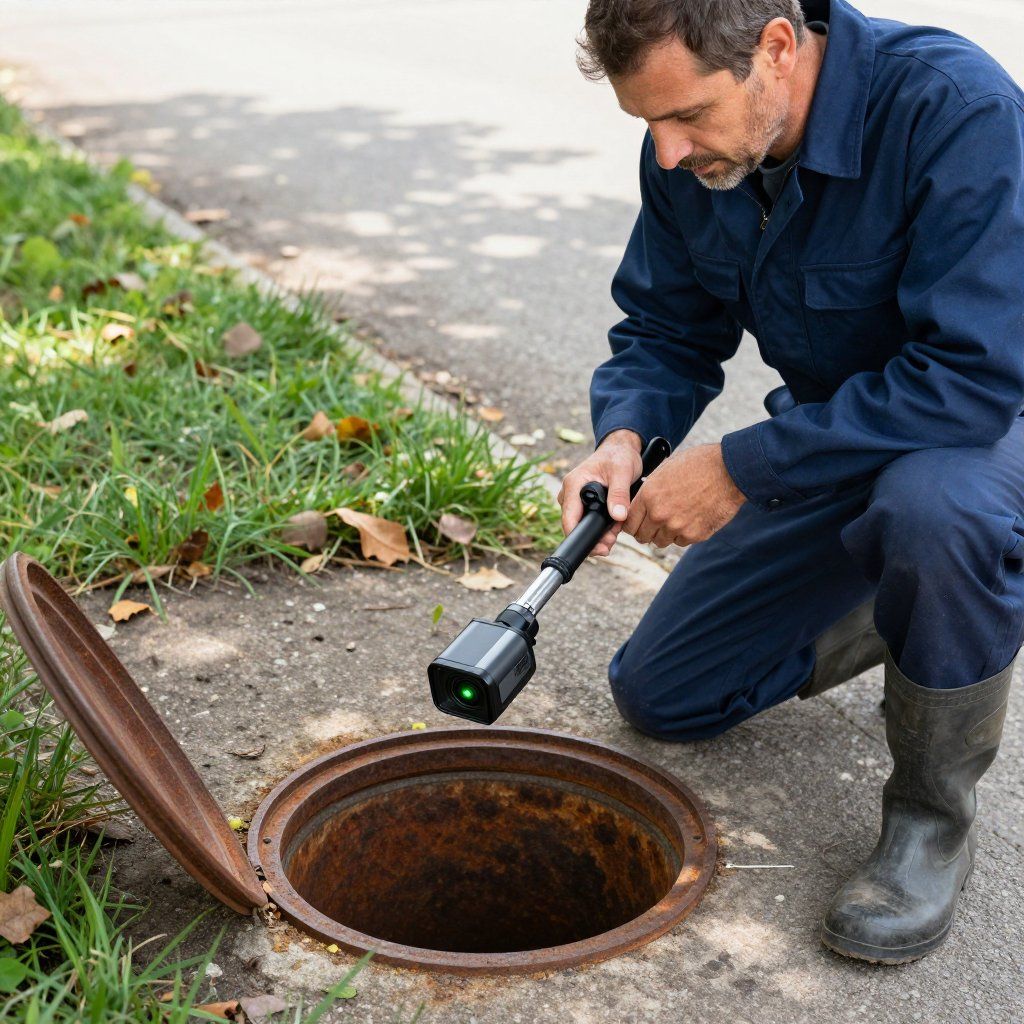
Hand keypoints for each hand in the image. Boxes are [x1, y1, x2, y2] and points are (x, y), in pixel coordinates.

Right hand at [556, 429, 642, 556]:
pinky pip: (588, 522)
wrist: (619, 450)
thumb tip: (618, 516)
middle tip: (613, 541)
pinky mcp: (583, 505)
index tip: (599, 549)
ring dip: (600, 533)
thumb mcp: (622, 472)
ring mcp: (575, 501)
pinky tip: (614, 526)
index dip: (581, 537)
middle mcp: (570, 494)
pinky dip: (602, 528)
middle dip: (594, 537)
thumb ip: (619, 494)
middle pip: (575, 525)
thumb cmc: (618, 457)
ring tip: (616, 531)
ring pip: (583, 526)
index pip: (569, 518)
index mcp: (573, 484)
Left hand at [623, 443, 745, 547]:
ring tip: (674, 519)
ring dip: (664, 533)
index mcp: (648, 496)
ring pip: (661, 541)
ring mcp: (677, 527)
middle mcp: (659, 514)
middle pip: (642, 536)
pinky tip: (691, 519)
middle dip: (646, 531)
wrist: (729, 470)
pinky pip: (681, 542)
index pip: (628, 523)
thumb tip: (639, 504)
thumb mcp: (665, 470)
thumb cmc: (698, 464)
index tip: (636, 523)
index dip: (631, 524)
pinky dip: (683, 534)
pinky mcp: (695, 535)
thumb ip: (649, 490)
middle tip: (654, 524)